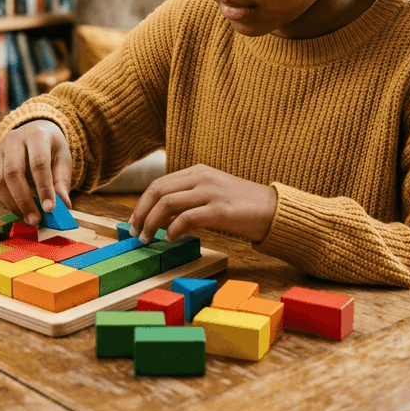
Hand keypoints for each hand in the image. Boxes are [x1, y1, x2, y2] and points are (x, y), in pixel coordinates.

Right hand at [0, 120, 72, 225]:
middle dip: (24, 200)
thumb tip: (64, 206)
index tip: (50, 209)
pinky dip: (6, 202)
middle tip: (36, 220)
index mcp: (36, 135)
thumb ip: (62, 181)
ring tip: (28, 219)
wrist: (34, 129)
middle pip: (13, 172)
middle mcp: (14, 140)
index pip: (38, 162)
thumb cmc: (50, 147)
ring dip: (13, 204)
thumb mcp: (62, 158)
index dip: (44, 187)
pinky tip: (19, 210)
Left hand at [130, 165, 277, 243]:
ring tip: (147, 239)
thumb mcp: (212, 194)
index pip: (159, 184)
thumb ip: (189, 199)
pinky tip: (170, 239)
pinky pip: (186, 218)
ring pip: (167, 203)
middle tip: (135, 233)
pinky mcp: (220, 210)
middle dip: (141, 213)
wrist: (274, 211)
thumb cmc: (243, 207)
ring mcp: (211, 192)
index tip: (135, 221)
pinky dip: (172, 230)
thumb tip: (161, 217)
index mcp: (198, 171)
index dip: (141, 203)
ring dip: (151, 223)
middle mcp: (202, 177)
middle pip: (157, 191)